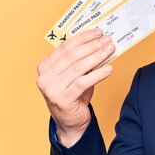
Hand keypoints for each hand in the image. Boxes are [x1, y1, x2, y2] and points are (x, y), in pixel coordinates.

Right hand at [37, 28, 115, 146]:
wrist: (70, 122)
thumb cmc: (74, 95)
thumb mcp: (77, 75)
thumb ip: (84, 60)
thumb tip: (101, 43)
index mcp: (45, 67)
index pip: (65, 47)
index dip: (83, 38)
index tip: (98, 32)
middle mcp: (45, 77)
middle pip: (72, 56)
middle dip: (92, 46)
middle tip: (107, 40)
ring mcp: (52, 89)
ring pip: (78, 68)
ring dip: (97, 57)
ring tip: (110, 50)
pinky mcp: (62, 99)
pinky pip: (83, 82)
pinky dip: (98, 74)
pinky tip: (109, 69)